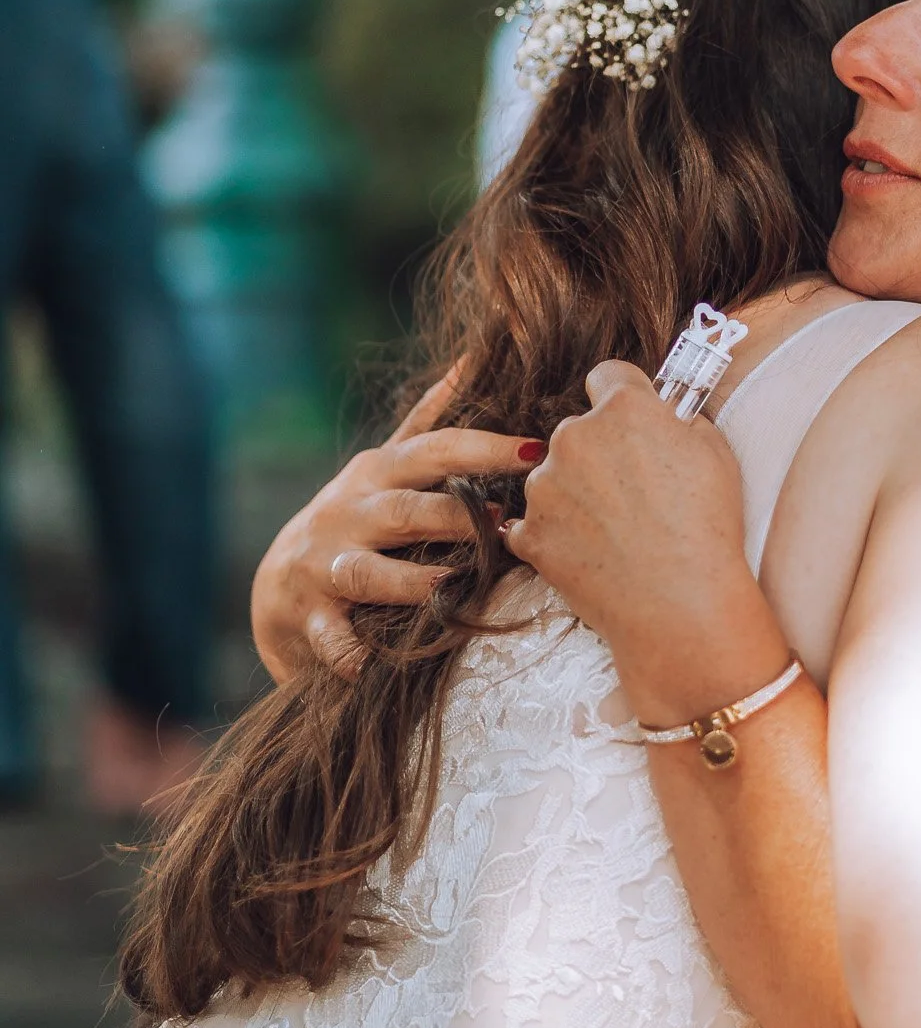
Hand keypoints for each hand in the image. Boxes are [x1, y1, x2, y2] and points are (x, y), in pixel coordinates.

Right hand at [250, 370, 541, 679]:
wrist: (276, 590)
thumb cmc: (351, 523)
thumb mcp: (382, 467)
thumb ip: (426, 419)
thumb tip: (470, 360)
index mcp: (378, 473)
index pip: (436, 450)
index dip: (486, 448)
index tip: (538, 451)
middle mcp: (349, 513)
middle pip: (405, 508)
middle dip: (454, 516)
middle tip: (506, 525)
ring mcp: (325, 565)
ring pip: (367, 572)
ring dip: (409, 581)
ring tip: (448, 588)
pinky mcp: (309, 619)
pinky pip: (333, 641)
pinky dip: (353, 656)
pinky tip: (378, 667)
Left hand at [502, 362, 782, 725]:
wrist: (682, 605)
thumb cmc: (709, 529)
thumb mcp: (717, 453)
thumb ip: (682, 421)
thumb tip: (665, 417)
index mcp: (623, 409)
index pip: (608, 377)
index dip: (624, 398)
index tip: (633, 422)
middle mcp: (574, 436)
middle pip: (579, 430)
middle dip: (600, 453)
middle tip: (634, 493)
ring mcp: (544, 487)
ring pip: (554, 478)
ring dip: (575, 495)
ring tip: (616, 533)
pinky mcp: (530, 533)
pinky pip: (534, 525)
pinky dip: (555, 536)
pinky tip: (590, 554)